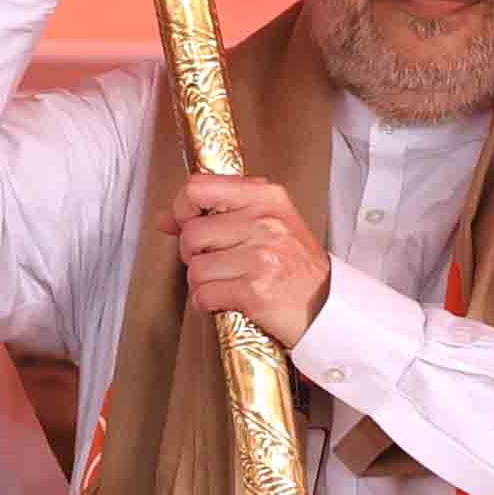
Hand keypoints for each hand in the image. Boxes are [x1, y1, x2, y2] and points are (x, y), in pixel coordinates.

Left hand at [165, 171, 331, 343]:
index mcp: (267, 197)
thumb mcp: (268, 223)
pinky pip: (203, 295)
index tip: (186, 223)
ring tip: (226, 283)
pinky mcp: (255, 292)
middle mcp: (265, 223)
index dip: (182, 208)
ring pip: (195, 268)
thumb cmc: (297, 266)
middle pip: (191, 233)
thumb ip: (218, 213)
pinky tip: (226, 300)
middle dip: (193, 255)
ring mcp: (261, 257)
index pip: (199, 187)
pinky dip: (207, 303)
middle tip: (216, 263)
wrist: (328, 306)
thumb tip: (165, 218)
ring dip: (201, 283)